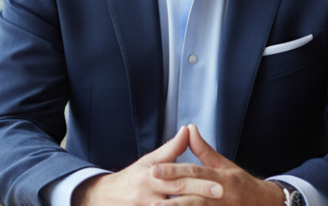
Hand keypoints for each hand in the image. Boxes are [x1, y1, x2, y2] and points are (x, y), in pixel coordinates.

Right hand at [73, 126, 216, 205]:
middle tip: (222, 195)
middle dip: (201, 197)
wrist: (104, 197)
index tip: (221, 184)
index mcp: (151, 177)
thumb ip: (171, 149)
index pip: (179, 178)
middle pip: (179, 196)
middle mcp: (148, 195)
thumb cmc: (132, 178)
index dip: (200, 181)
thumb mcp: (149, 162)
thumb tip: (188, 130)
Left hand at [147, 124, 285, 205]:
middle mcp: (223, 196)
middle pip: (194, 196)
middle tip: (150, 198)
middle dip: (172, 197)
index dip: (173, 171)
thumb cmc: (241, 184)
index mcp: (223, 178)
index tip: (153, 170)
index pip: (194, 172)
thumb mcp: (225, 165)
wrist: (265, 204)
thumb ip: (204, 150)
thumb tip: (189, 128)